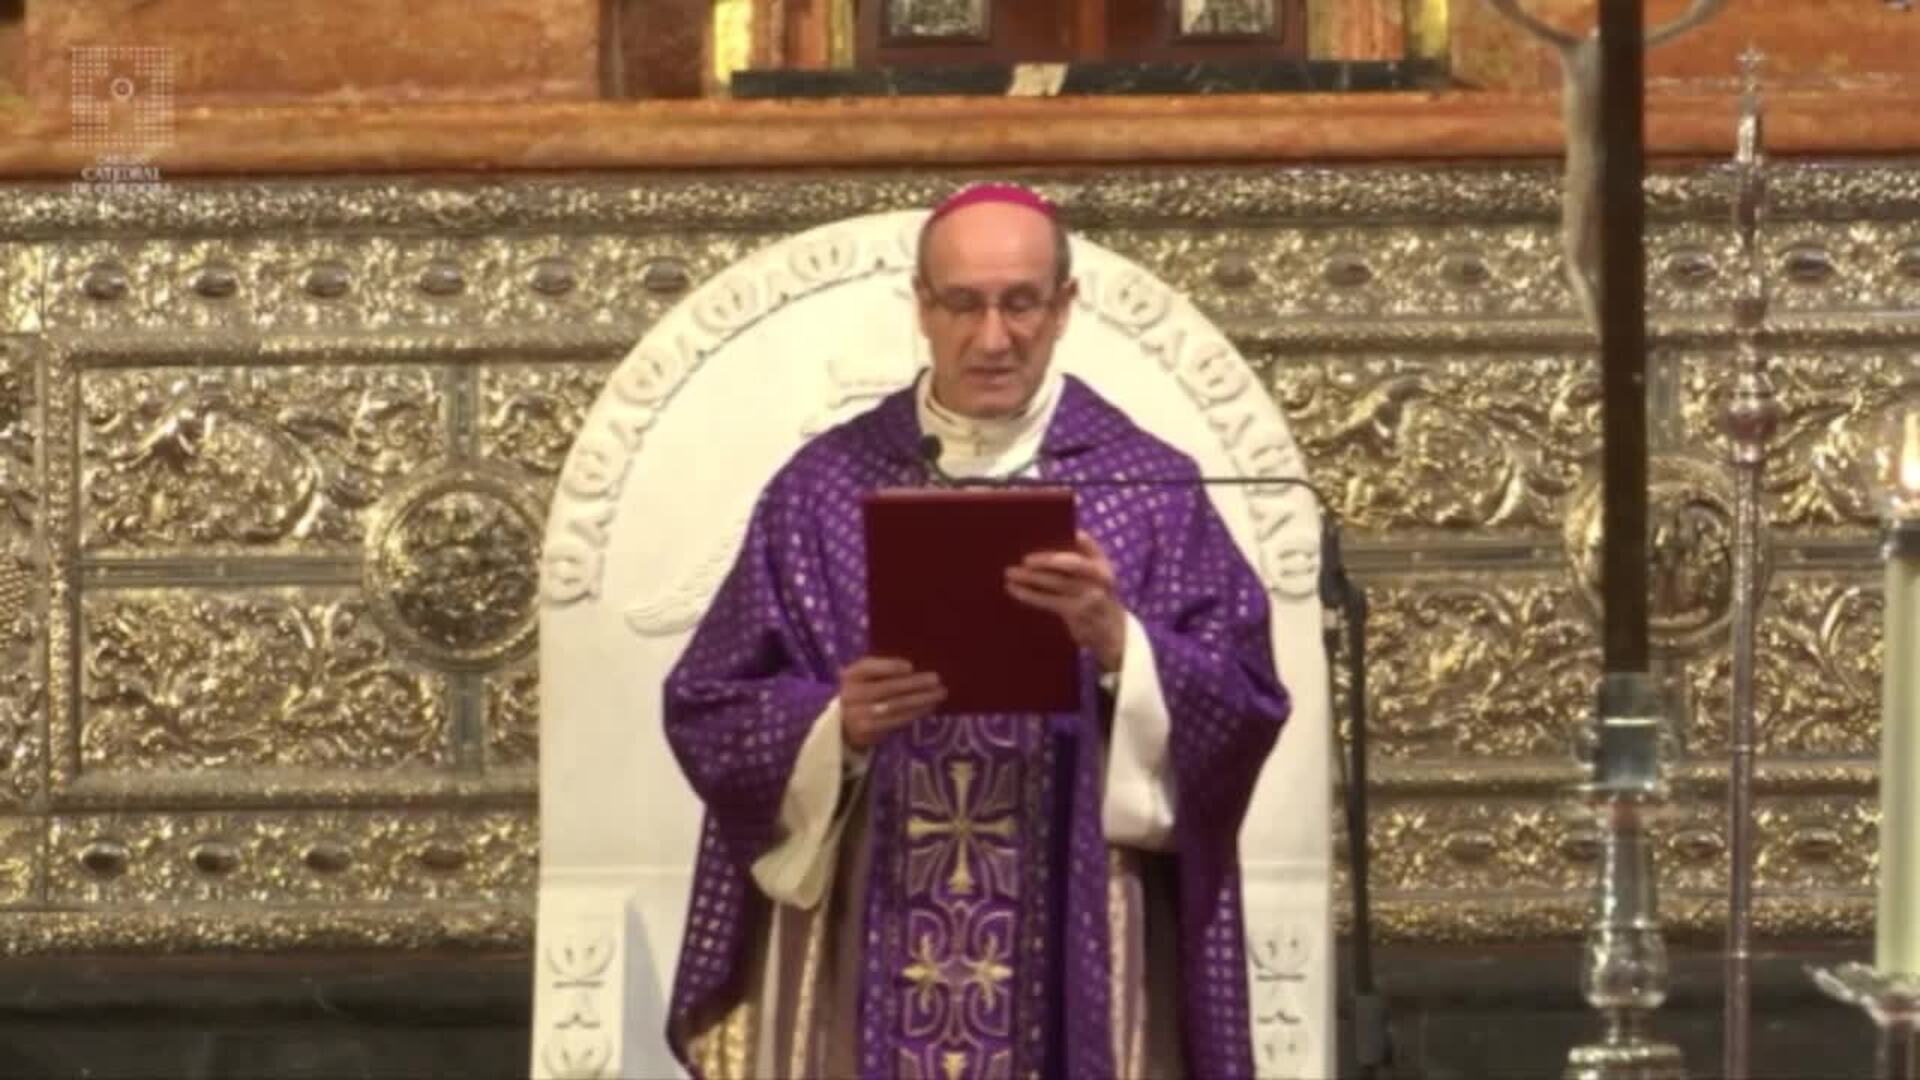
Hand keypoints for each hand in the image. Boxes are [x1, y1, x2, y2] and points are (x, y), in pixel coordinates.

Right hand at [839, 657, 944, 750]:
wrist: (845, 722)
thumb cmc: (864, 691)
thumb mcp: (866, 676)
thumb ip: (884, 670)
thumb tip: (916, 668)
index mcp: (852, 675)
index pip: (868, 667)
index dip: (889, 667)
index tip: (910, 666)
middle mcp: (852, 694)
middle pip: (886, 688)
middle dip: (914, 684)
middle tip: (936, 679)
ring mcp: (859, 714)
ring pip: (894, 706)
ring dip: (920, 700)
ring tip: (939, 694)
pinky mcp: (869, 731)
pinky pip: (896, 720)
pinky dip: (915, 713)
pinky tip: (929, 706)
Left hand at [1004, 530, 1126, 672]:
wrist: (1110, 631)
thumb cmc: (1097, 595)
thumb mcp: (1099, 573)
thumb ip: (1087, 553)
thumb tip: (1074, 533)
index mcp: (1102, 566)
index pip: (1089, 550)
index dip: (1075, 545)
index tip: (1061, 538)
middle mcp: (1099, 580)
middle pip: (1070, 566)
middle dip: (1045, 562)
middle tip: (1023, 559)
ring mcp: (1089, 598)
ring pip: (1056, 583)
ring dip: (1031, 578)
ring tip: (1010, 573)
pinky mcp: (1075, 614)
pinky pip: (1048, 601)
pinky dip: (1030, 595)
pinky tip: (1015, 590)